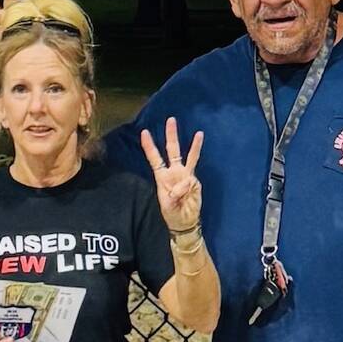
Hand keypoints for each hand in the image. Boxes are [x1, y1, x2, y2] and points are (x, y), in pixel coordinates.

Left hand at [139, 117, 203, 232]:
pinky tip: (192, 167)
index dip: (150, 146)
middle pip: (172, 150)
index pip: (155, 159)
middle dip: (171, 135)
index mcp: (162, 177)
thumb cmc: (172, 213)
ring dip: (192, 144)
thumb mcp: (168, 206)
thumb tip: (184, 183)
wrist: (185, 221)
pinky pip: (192, 177)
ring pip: (188, 156)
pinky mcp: (195, 181)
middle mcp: (174, 173)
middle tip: (170, 120)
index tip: (144, 133)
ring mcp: (185, 175)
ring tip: (198, 133)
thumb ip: (174, 194)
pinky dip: (190, 177)